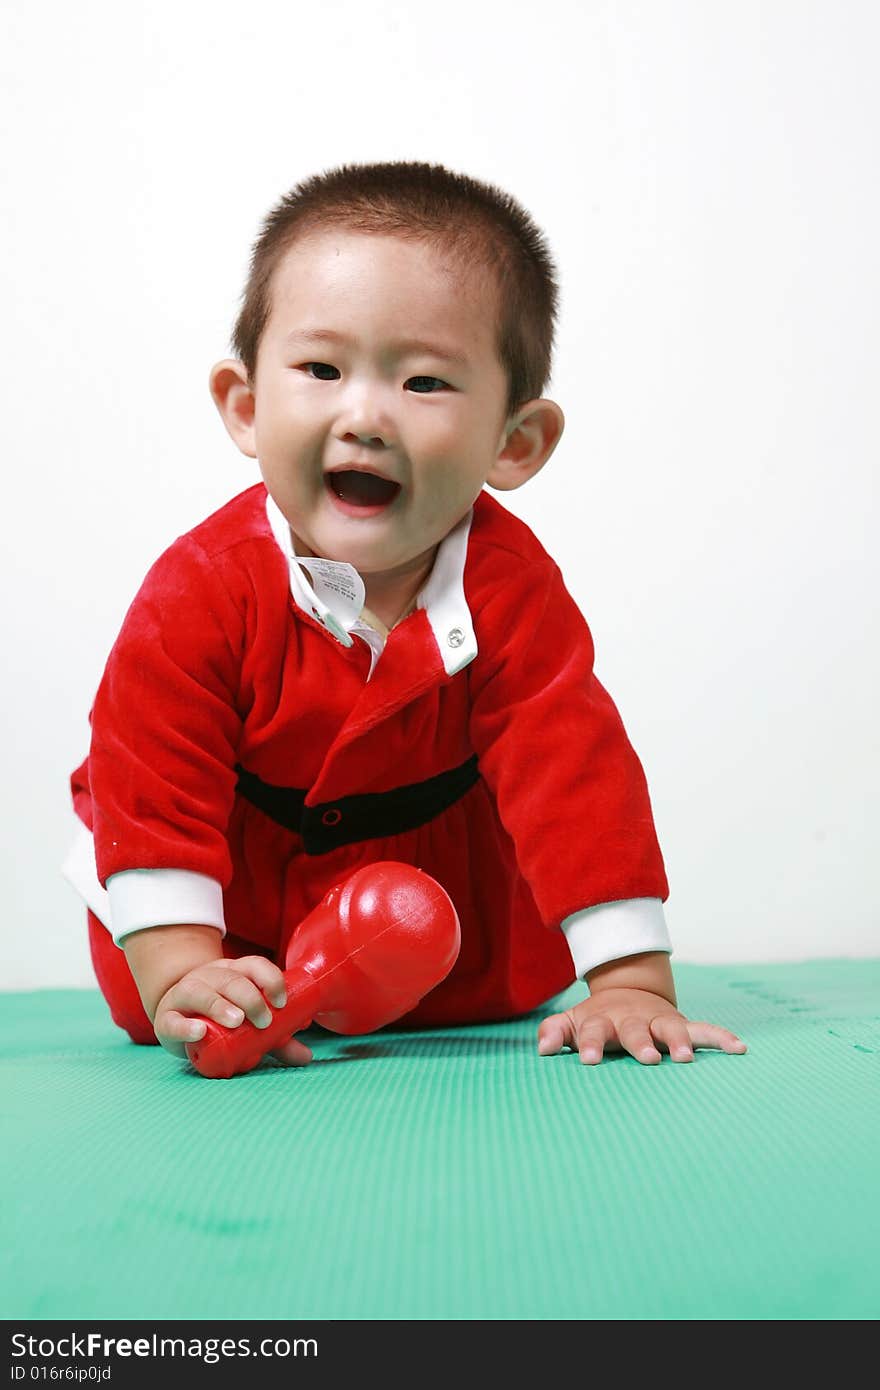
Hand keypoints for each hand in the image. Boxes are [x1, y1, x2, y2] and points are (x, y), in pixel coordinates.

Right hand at [153, 956, 312, 1066]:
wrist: (175, 1012)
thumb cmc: (219, 1016)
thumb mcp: (248, 1023)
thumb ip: (275, 1038)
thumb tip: (306, 1057)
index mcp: (233, 973)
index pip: (254, 966)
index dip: (270, 979)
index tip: (282, 1002)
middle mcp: (209, 977)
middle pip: (231, 980)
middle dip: (250, 998)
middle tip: (264, 1021)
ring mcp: (185, 993)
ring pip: (200, 992)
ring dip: (220, 1005)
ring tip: (236, 1021)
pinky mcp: (166, 1017)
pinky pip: (172, 1020)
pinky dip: (185, 1026)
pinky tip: (199, 1032)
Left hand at [537, 987, 746, 1064]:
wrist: (627, 992)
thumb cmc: (596, 1020)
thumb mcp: (571, 1022)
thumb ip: (554, 1032)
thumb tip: (543, 1048)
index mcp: (602, 1021)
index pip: (593, 1031)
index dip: (590, 1044)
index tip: (588, 1060)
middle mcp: (633, 1019)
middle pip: (636, 1030)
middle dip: (641, 1043)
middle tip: (648, 1059)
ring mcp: (659, 1020)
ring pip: (671, 1028)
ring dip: (680, 1041)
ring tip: (686, 1058)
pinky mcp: (682, 1024)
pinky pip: (705, 1030)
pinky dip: (721, 1038)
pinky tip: (739, 1049)